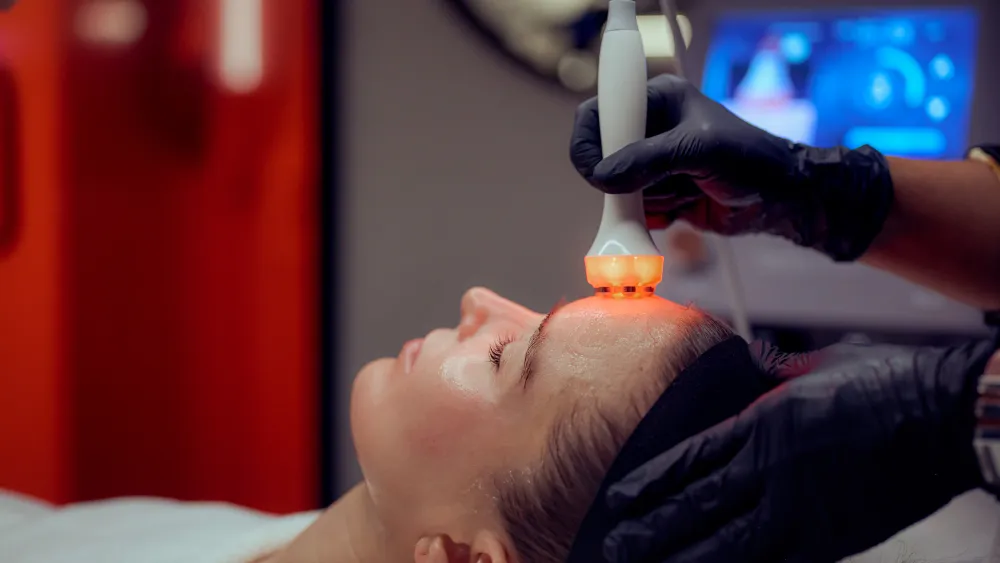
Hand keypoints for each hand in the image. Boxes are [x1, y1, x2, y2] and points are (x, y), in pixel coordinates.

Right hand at [569, 74, 894, 261]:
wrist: (780, 200)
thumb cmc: (749, 159)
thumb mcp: (698, 149)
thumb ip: (648, 160)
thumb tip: (602, 178)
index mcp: (656, 101)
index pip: (598, 114)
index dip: (589, 142)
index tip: (598, 172)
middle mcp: (648, 130)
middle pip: (601, 158)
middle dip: (621, 181)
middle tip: (644, 192)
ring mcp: (651, 165)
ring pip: (617, 190)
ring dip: (645, 201)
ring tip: (686, 193)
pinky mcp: (658, 195)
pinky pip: (634, 213)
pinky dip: (652, 218)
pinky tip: (686, 208)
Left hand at [602, 339, 997, 562]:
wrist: (944, 414)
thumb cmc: (883, 382)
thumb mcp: (813, 368)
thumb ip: (769, 375)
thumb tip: (745, 364)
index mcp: (762, 421)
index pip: (689, 458)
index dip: (649, 482)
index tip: (619, 497)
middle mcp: (772, 468)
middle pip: (695, 506)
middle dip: (649, 528)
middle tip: (612, 544)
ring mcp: (800, 508)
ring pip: (724, 544)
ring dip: (680, 557)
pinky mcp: (830, 538)